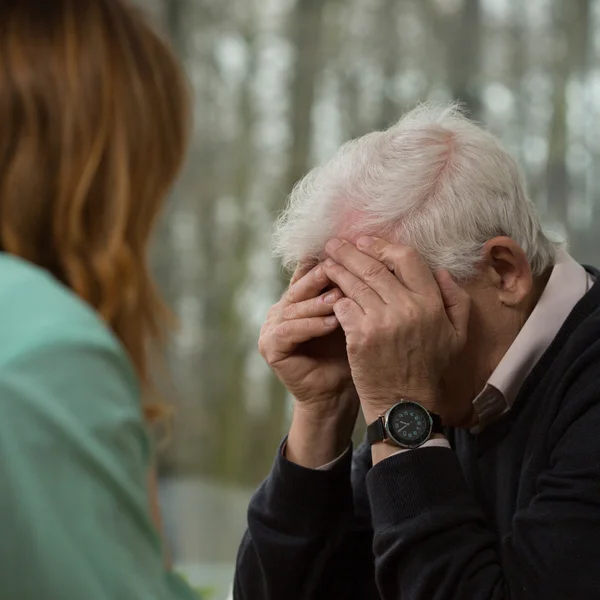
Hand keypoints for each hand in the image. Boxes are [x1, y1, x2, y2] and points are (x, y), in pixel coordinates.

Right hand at [259, 263, 358, 465]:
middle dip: (323, 277)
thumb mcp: (352, 316)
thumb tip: (372, 255)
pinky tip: (333, 323)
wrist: (337, 394)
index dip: (328, 263)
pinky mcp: (270, 346)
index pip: (309, 273)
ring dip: (319, 303)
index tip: (352, 254)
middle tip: (344, 269)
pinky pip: (289, 331)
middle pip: (300, 286)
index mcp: (298, 298)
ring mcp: (271, 326)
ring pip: (295, 307)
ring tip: (341, 298)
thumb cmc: (350, 354)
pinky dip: (311, 325)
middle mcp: (281, 308)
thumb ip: (351, 290)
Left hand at [323, 237, 469, 423]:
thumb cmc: (430, 369)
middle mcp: (407, 307)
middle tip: (335, 243)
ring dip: (337, 269)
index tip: (367, 242)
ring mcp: (381, 321)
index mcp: (431, 303)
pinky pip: (343, 306)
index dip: (384, 246)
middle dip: (351, 251)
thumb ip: (455, 299)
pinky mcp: (360, 336)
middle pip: (374, 267)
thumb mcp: (457, 335)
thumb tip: (439, 271)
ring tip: (327, 261)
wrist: (406, 405)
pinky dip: (335, 298)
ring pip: (354, 284)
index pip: (407, 259)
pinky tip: (328, 292)